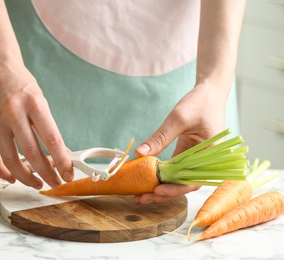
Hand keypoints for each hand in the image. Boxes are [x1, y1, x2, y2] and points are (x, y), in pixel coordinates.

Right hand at [0, 53, 73, 188]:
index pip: (52, 139)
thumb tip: (60, 155)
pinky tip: (13, 177)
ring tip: (38, 184)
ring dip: (26, 177)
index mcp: (35, 104)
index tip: (69, 174)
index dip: (62, 161)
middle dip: (47, 174)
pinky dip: (2, 171)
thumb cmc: (22, 85)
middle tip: (56, 184)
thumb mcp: (41, 101)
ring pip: (10, 159)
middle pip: (32, 153)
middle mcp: (14, 112)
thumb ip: (48, 127)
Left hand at [133, 81, 227, 203]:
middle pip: (183, 186)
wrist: (209, 94)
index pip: (193, 181)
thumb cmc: (200, 103)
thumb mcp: (178, 118)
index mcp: (211, 157)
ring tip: (139, 195)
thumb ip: (160, 137)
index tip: (156, 190)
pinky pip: (173, 172)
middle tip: (140, 198)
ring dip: (159, 189)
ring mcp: (195, 161)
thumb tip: (139, 153)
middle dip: (162, 194)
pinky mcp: (186, 158)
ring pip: (177, 181)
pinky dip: (160, 177)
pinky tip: (145, 181)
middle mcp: (205, 163)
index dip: (174, 190)